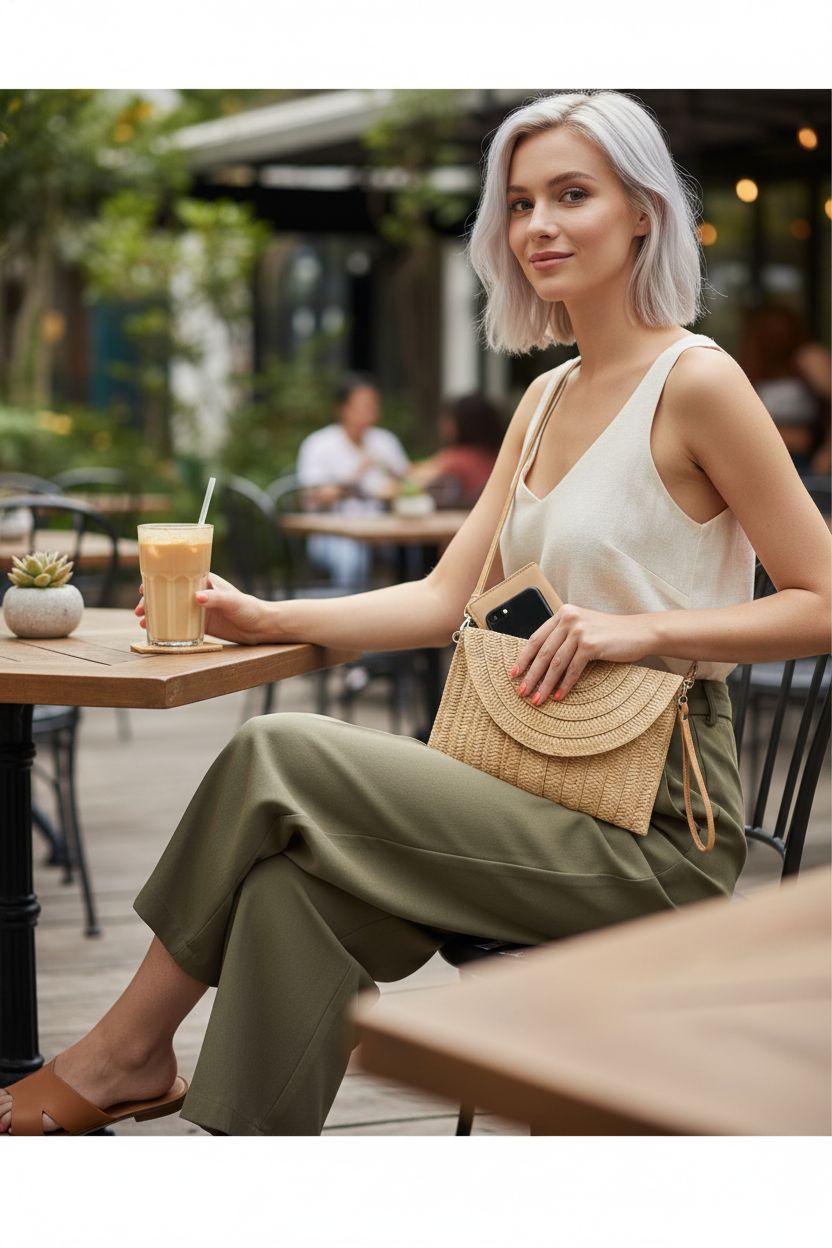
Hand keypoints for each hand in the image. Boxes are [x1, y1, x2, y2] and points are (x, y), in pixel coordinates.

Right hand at [134, 572, 267, 644]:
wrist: (260, 627)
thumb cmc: (249, 608)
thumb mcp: (232, 601)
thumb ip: (215, 599)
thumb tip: (196, 597)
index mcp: (203, 581)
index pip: (176, 575)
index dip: (157, 580)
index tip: (143, 588)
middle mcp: (198, 593)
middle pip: (168, 592)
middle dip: (151, 600)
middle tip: (139, 610)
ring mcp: (198, 608)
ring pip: (170, 608)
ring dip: (155, 613)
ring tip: (142, 622)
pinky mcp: (200, 623)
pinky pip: (179, 623)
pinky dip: (166, 626)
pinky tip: (154, 631)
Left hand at [509, 604, 656, 702]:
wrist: (640, 632)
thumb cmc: (611, 634)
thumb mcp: (584, 628)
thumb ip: (564, 636)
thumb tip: (540, 660)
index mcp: (564, 613)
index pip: (536, 638)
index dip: (524, 658)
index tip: (514, 673)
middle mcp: (569, 618)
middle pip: (543, 652)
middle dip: (531, 675)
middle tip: (521, 691)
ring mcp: (580, 631)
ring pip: (555, 663)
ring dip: (544, 684)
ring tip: (537, 699)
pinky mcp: (590, 644)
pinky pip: (572, 669)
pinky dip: (564, 685)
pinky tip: (558, 696)